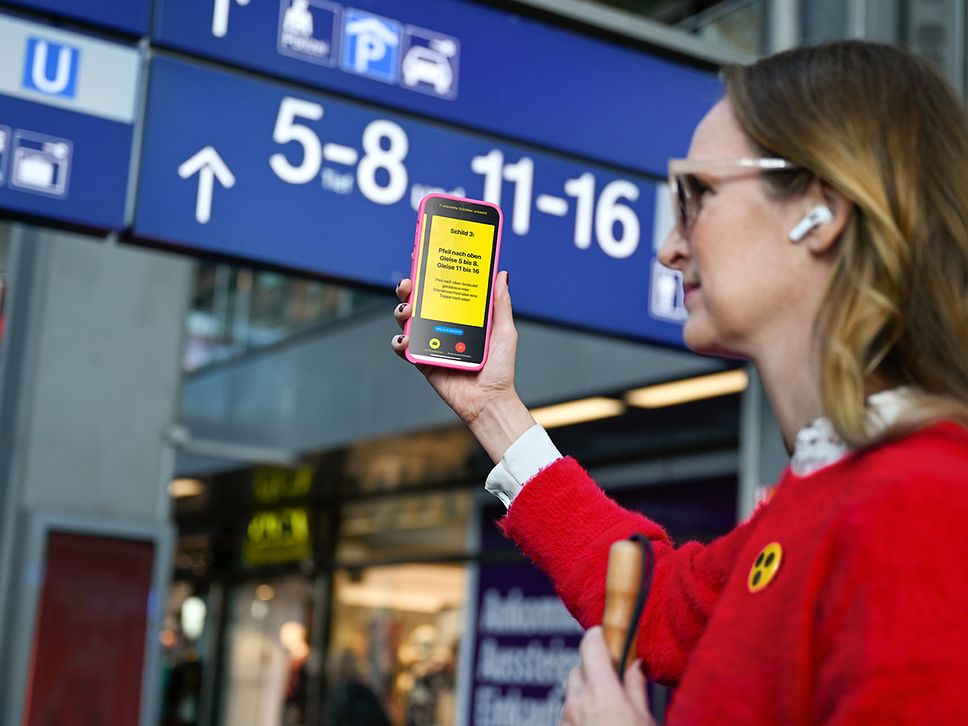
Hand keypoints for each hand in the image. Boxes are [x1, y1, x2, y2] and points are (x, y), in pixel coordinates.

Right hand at [390, 272, 534, 461]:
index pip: (443, 288)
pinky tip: (406, 339)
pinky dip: (399, 341)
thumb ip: (500, 304)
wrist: (489, 401)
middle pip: (420, 300)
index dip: (431, 272)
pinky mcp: (422, 360)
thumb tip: (501, 274)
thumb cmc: (500, 369)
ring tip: (408, 309)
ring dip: (401, 310)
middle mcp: (443, 326)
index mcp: (461, 316)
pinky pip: (403, 347)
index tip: (424, 254)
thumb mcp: (504, 331)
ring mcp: (430, 342)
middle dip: (409, 287)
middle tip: (409, 282)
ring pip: (407, 320)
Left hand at [560, 627, 655, 725]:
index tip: (606, 635)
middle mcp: (577, 702)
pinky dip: (579, 712)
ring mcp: (566, 718)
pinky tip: (596, 723)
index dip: (598, 636)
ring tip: (607, 711)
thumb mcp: (645, 720)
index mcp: (601, 691)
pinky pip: (568, 712)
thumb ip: (636, 688)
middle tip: (614, 685)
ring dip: (586, 694)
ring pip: (572, 693)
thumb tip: (635, 666)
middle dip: (594, 672)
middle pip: (579, 669)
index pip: (590, 644)